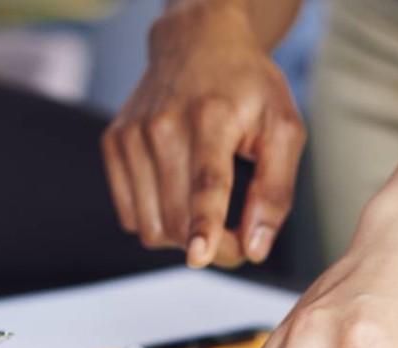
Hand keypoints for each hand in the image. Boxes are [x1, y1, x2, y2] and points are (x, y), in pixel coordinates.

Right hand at [104, 0, 302, 267]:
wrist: (196, 41)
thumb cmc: (247, 87)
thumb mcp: (284, 127)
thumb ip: (275, 190)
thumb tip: (256, 247)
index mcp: (212, 117)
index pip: (206, 180)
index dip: (205, 223)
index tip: (199, 255)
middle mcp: (163, 125)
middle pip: (179, 217)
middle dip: (214, 246)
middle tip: (239, 237)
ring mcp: (132, 134)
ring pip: (151, 225)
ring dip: (183, 238)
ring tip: (210, 212)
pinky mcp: (113, 143)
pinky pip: (130, 215)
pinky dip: (158, 220)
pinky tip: (179, 194)